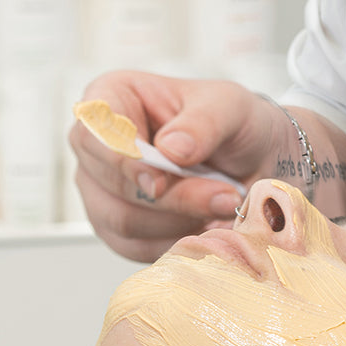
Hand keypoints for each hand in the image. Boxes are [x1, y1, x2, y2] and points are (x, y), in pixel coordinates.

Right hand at [70, 71, 276, 261]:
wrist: (252, 157)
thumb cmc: (232, 121)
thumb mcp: (229, 107)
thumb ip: (203, 124)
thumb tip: (172, 149)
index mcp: (111, 98)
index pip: (93, 133)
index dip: (124, 162)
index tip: (161, 181)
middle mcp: (96, 148)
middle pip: (111, 185)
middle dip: (174, 197)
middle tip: (225, 195)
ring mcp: (102, 191)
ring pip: (124, 223)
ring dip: (182, 221)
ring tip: (224, 205)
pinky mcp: (119, 229)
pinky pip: (138, 248)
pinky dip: (179, 241)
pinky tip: (210, 224)